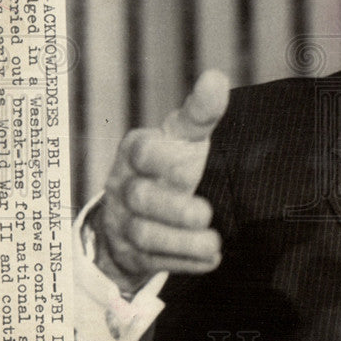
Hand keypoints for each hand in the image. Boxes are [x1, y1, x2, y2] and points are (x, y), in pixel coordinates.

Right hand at [91, 70, 229, 293]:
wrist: (141, 211)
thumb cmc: (170, 163)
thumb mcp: (184, 137)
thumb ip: (200, 113)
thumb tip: (216, 78)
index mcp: (138, 150)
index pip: (142, 150)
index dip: (163, 159)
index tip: (188, 165)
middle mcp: (125, 185)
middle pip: (141, 198)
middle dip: (173, 209)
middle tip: (205, 213)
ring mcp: (124, 221)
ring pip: (145, 235)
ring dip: (182, 242)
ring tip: (214, 242)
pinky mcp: (132, 253)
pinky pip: (153, 262)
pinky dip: (184, 263)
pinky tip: (210, 260)